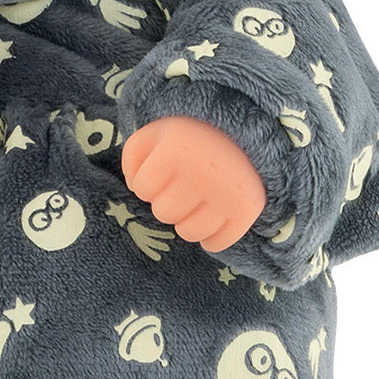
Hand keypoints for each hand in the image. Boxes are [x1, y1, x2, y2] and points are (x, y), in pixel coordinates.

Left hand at [121, 115, 266, 252]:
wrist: (242, 137)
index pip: (142, 188)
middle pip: (164, 213)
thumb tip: (133, 188)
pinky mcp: (246, 211)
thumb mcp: (155, 134)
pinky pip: (216, 244)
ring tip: (195, 203)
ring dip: (186, 222)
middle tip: (181, 188)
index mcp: (177, 149)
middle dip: (167, 203)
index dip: (147, 184)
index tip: (162, 174)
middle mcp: (203, 172)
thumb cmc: (189, 139)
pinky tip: (212, 218)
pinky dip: (211, 237)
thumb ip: (132, 157)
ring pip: (189, 233)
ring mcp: (227, 194)